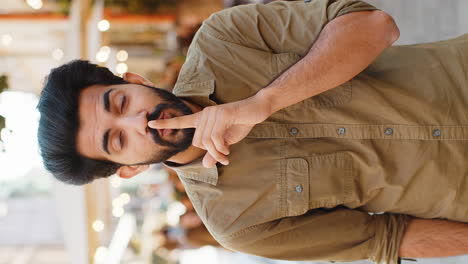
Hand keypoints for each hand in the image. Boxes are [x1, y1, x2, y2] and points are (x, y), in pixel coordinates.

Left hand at [148, 94, 270, 167]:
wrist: (257, 109)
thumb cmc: (242, 123)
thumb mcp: (227, 142)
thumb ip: (215, 151)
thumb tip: (206, 164)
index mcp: (203, 118)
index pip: (181, 120)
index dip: (165, 124)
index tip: (149, 124)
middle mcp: (205, 114)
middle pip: (198, 142)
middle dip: (210, 154)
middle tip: (223, 158)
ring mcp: (213, 113)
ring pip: (206, 142)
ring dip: (217, 153)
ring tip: (226, 156)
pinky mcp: (222, 115)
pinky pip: (214, 138)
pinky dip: (220, 149)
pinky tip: (227, 150)